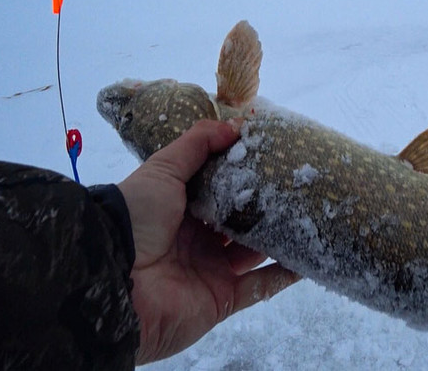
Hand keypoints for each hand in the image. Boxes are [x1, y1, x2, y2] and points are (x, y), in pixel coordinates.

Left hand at [118, 120, 298, 363]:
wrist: (113, 281)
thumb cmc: (137, 219)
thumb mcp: (162, 170)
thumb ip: (196, 145)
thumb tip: (236, 126)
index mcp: (182, 209)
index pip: (221, 190)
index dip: (246, 176)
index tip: (276, 160)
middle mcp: (199, 239)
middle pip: (242, 222)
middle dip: (269, 207)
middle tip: (301, 188)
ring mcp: (213, 270)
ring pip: (256, 252)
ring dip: (282, 238)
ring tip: (314, 218)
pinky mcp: (223, 299)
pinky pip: (261, 287)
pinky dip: (285, 275)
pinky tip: (311, 259)